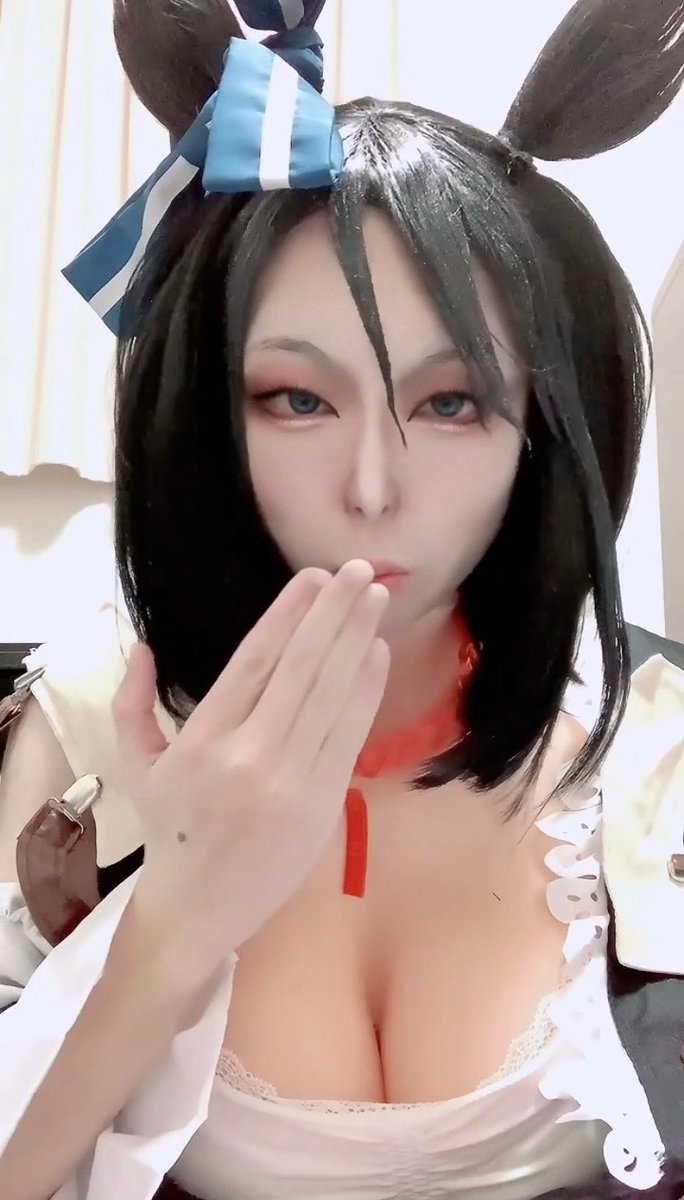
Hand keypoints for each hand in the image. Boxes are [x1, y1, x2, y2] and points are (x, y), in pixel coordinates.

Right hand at [112, 561, 389, 958]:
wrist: (198, 910)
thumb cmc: (171, 831)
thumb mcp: (138, 766)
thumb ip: (131, 704)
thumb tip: (140, 647)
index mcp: (203, 741)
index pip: (254, 662)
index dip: (288, 615)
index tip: (313, 577)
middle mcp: (249, 755)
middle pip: (302, 669)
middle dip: (334, 614)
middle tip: (360, 571)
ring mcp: (292, 781)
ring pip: (332, 696)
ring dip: (358, 642)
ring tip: (376, 600)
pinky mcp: (323, 803)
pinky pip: (350, 735)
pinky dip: (366, 691)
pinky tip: (376, 655)